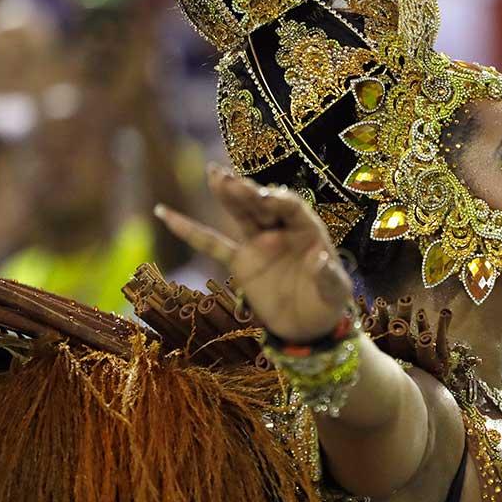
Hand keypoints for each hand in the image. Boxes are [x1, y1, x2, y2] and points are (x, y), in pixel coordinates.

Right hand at [155, 164, 353, 342]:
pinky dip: (189, 231)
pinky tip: (166, 214)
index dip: (279, 200)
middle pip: (261, 204)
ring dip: (227, 195)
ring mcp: (258, 243)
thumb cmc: (326, 303)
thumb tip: (319, 259)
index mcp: (307, 229)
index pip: (292, 207)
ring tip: (213, 174)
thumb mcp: (335, 292)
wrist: (307, 327)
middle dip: (246, 192)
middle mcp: (281, 230)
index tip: (266, 198)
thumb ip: (328, 276)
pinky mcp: (240, 261)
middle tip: (227, 178)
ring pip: (239, 215)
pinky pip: (211, 244)